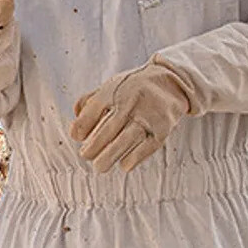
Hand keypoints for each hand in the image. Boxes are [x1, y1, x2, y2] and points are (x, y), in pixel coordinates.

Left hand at [70, 59, 199, 171]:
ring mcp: (148, 116)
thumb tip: (75, 124)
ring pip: (126, 139)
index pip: (92, 110)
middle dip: (93, 147)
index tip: (77, 137)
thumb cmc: (134, 87)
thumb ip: (89, 101)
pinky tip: (124, 164)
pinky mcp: (162, 129)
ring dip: (109, 156)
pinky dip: (133, 158)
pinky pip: (146, 147)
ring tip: (99, 166)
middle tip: (86, 155)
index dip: (81, 127)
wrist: (171, 81)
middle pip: (108, 129)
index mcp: (114, 91)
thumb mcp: (111, 86)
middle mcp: (131, 102)